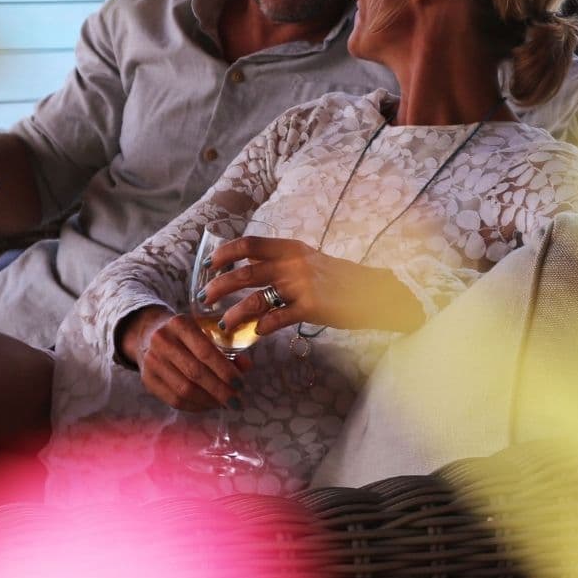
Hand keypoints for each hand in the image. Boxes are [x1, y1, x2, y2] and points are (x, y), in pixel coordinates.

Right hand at [124, 306, 243, 411]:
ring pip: (184, 390)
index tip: (241, 384)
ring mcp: (151, 361)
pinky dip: (195, 406)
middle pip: (195, 373)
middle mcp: (162, 341)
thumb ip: (226, 348)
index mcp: (179, 324)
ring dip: (209, 401)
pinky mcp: (147, 379)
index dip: (225, 371)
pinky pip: (174, 400)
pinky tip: (208, 405)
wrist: (149, 333)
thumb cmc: (186, 334)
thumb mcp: (204, 331)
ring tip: (224, 404)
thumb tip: (246, 366)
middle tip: (237, 401)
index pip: (205, 352)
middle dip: (220, 391)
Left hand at [202, 237, 423, 336]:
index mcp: (291, 248)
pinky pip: (277, 319)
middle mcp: (293, 263)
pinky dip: (261, 327)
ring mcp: (302, 285)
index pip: (250, 244)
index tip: (209, 264)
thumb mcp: (308, 260)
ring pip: (256, 298)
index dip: (225, 253)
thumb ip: (281, 261)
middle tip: (205, 297)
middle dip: (219, 285)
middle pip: (245, 272)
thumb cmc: (338, 279)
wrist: (372, 292)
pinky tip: (255, 333)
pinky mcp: (311, 308)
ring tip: (224, 323)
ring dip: (235, 312)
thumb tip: (247, 267)